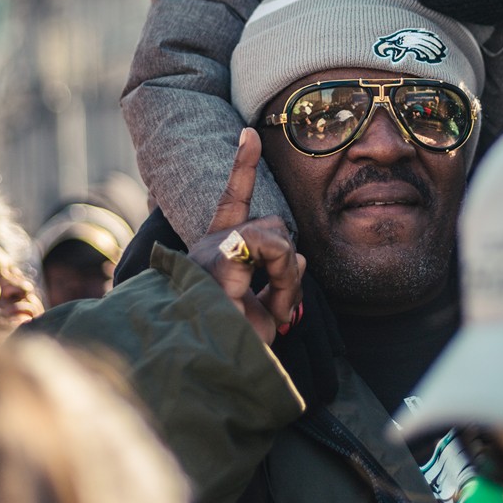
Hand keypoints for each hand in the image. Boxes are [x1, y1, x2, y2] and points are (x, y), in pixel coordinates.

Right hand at [187, 128, 304, 345]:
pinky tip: (269, 310)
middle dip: (289, 267)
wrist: (205, 369)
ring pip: (278, 235)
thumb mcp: (259, 310)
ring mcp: (212, 250)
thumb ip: (277, 279)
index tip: (249, 133)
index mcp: (219, 255)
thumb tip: (297, 256)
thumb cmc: (229, 348)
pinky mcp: (221, 257)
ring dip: (288, 278)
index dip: (242, 168)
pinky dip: (283, 280)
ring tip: (273, 313)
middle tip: (280, 309)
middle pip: (275, 226)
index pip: (233, 203)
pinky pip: (272, 247)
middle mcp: (211, 247)